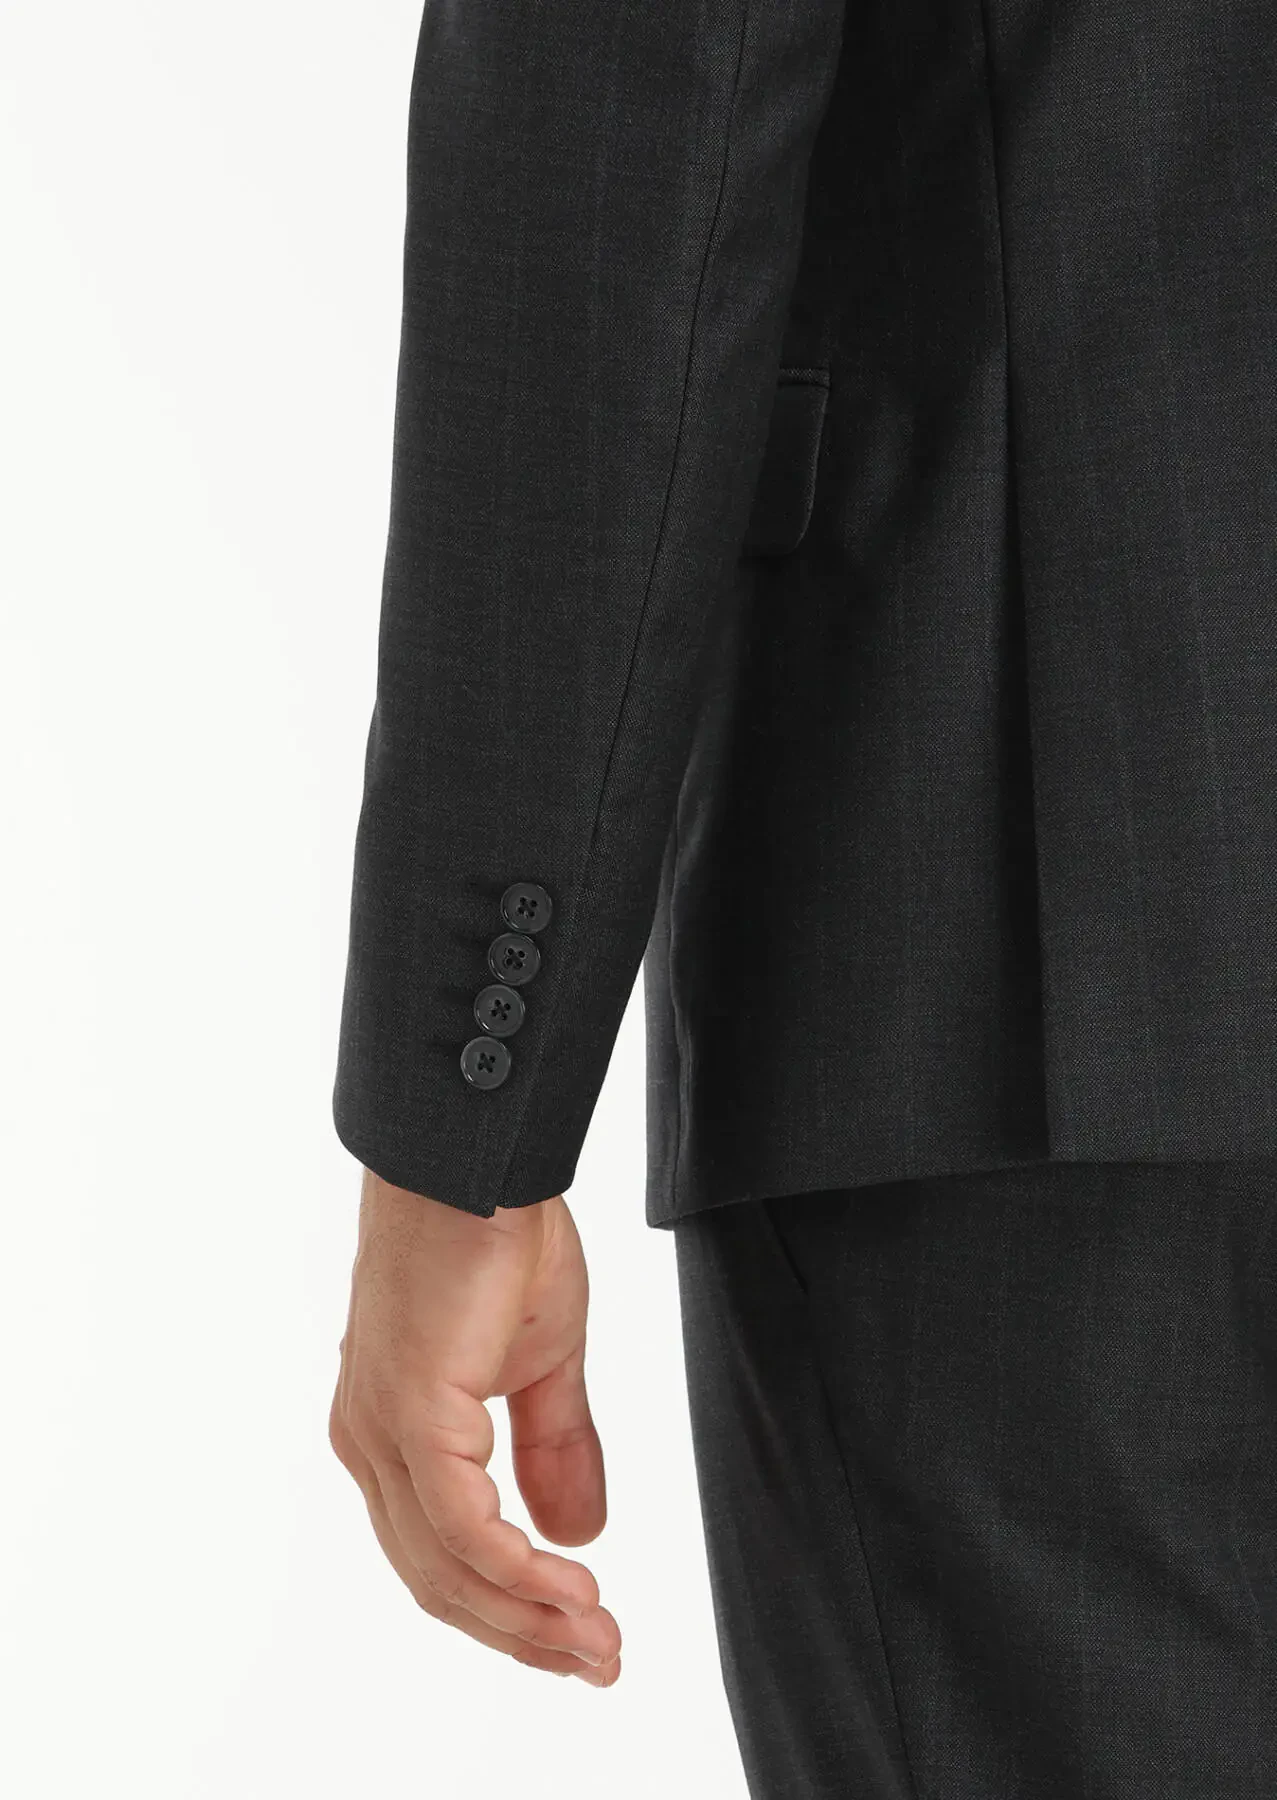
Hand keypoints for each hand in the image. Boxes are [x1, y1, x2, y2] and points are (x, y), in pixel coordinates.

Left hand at [328, 1170, 620, 1683]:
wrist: (477, 1158)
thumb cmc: (498, 1236)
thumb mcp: (544, 1359)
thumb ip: (553, 1446)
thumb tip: (575, 1537)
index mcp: (397, 1433)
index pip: (443, 1554)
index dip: (511, 1608)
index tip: (584, 1637)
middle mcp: (372, 1444)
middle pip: (440, 1581)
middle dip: (524, 1634)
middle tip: (600, 1661)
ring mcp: (383, 1432)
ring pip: (448, 1569)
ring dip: (528, 1618)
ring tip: (599, 1640)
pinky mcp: (411, 1414)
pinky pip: (464, 1527)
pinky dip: (520, 1572)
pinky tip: (573, 1586)